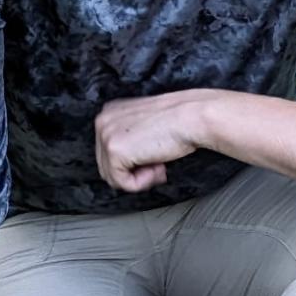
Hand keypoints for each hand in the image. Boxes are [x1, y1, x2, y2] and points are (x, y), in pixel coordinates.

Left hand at [94, 88, 213, 192]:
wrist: (192, 117)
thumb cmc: (179, 121)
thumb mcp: (144, 126)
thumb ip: (130, 140)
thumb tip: (126, 164)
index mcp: (109, 112)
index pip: (107, 152)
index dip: (133, 162)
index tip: (155, 157)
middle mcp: (102, 120)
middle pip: (106, 166)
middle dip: (134, 171)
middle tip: (159, 164)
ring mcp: (105, 135)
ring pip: (112, 177)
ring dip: (139, 178)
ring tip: (159, 165)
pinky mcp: (114, 151)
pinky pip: (122, 183)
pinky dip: (142, 183)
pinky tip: (158, 166)